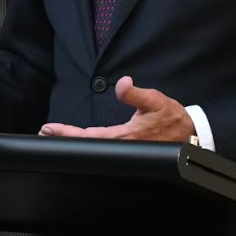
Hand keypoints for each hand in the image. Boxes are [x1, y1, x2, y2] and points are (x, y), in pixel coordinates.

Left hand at [38, 76, 194, 141]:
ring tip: (57, 135)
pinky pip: (102, 149)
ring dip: (74, 142)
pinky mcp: (129, 151)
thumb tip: (122, 83)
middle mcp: (121, 146)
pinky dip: (87, 144)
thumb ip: (136, 93)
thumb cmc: (172, 119)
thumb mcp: (155, 101)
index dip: (66, 133)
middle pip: (85, 145)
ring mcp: (124, 151)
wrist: (191, 135)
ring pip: (93, 148)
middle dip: (63, 140)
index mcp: (124, 136)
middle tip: (44, 133)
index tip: (49, 128)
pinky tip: (81, 141)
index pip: (87, 136)